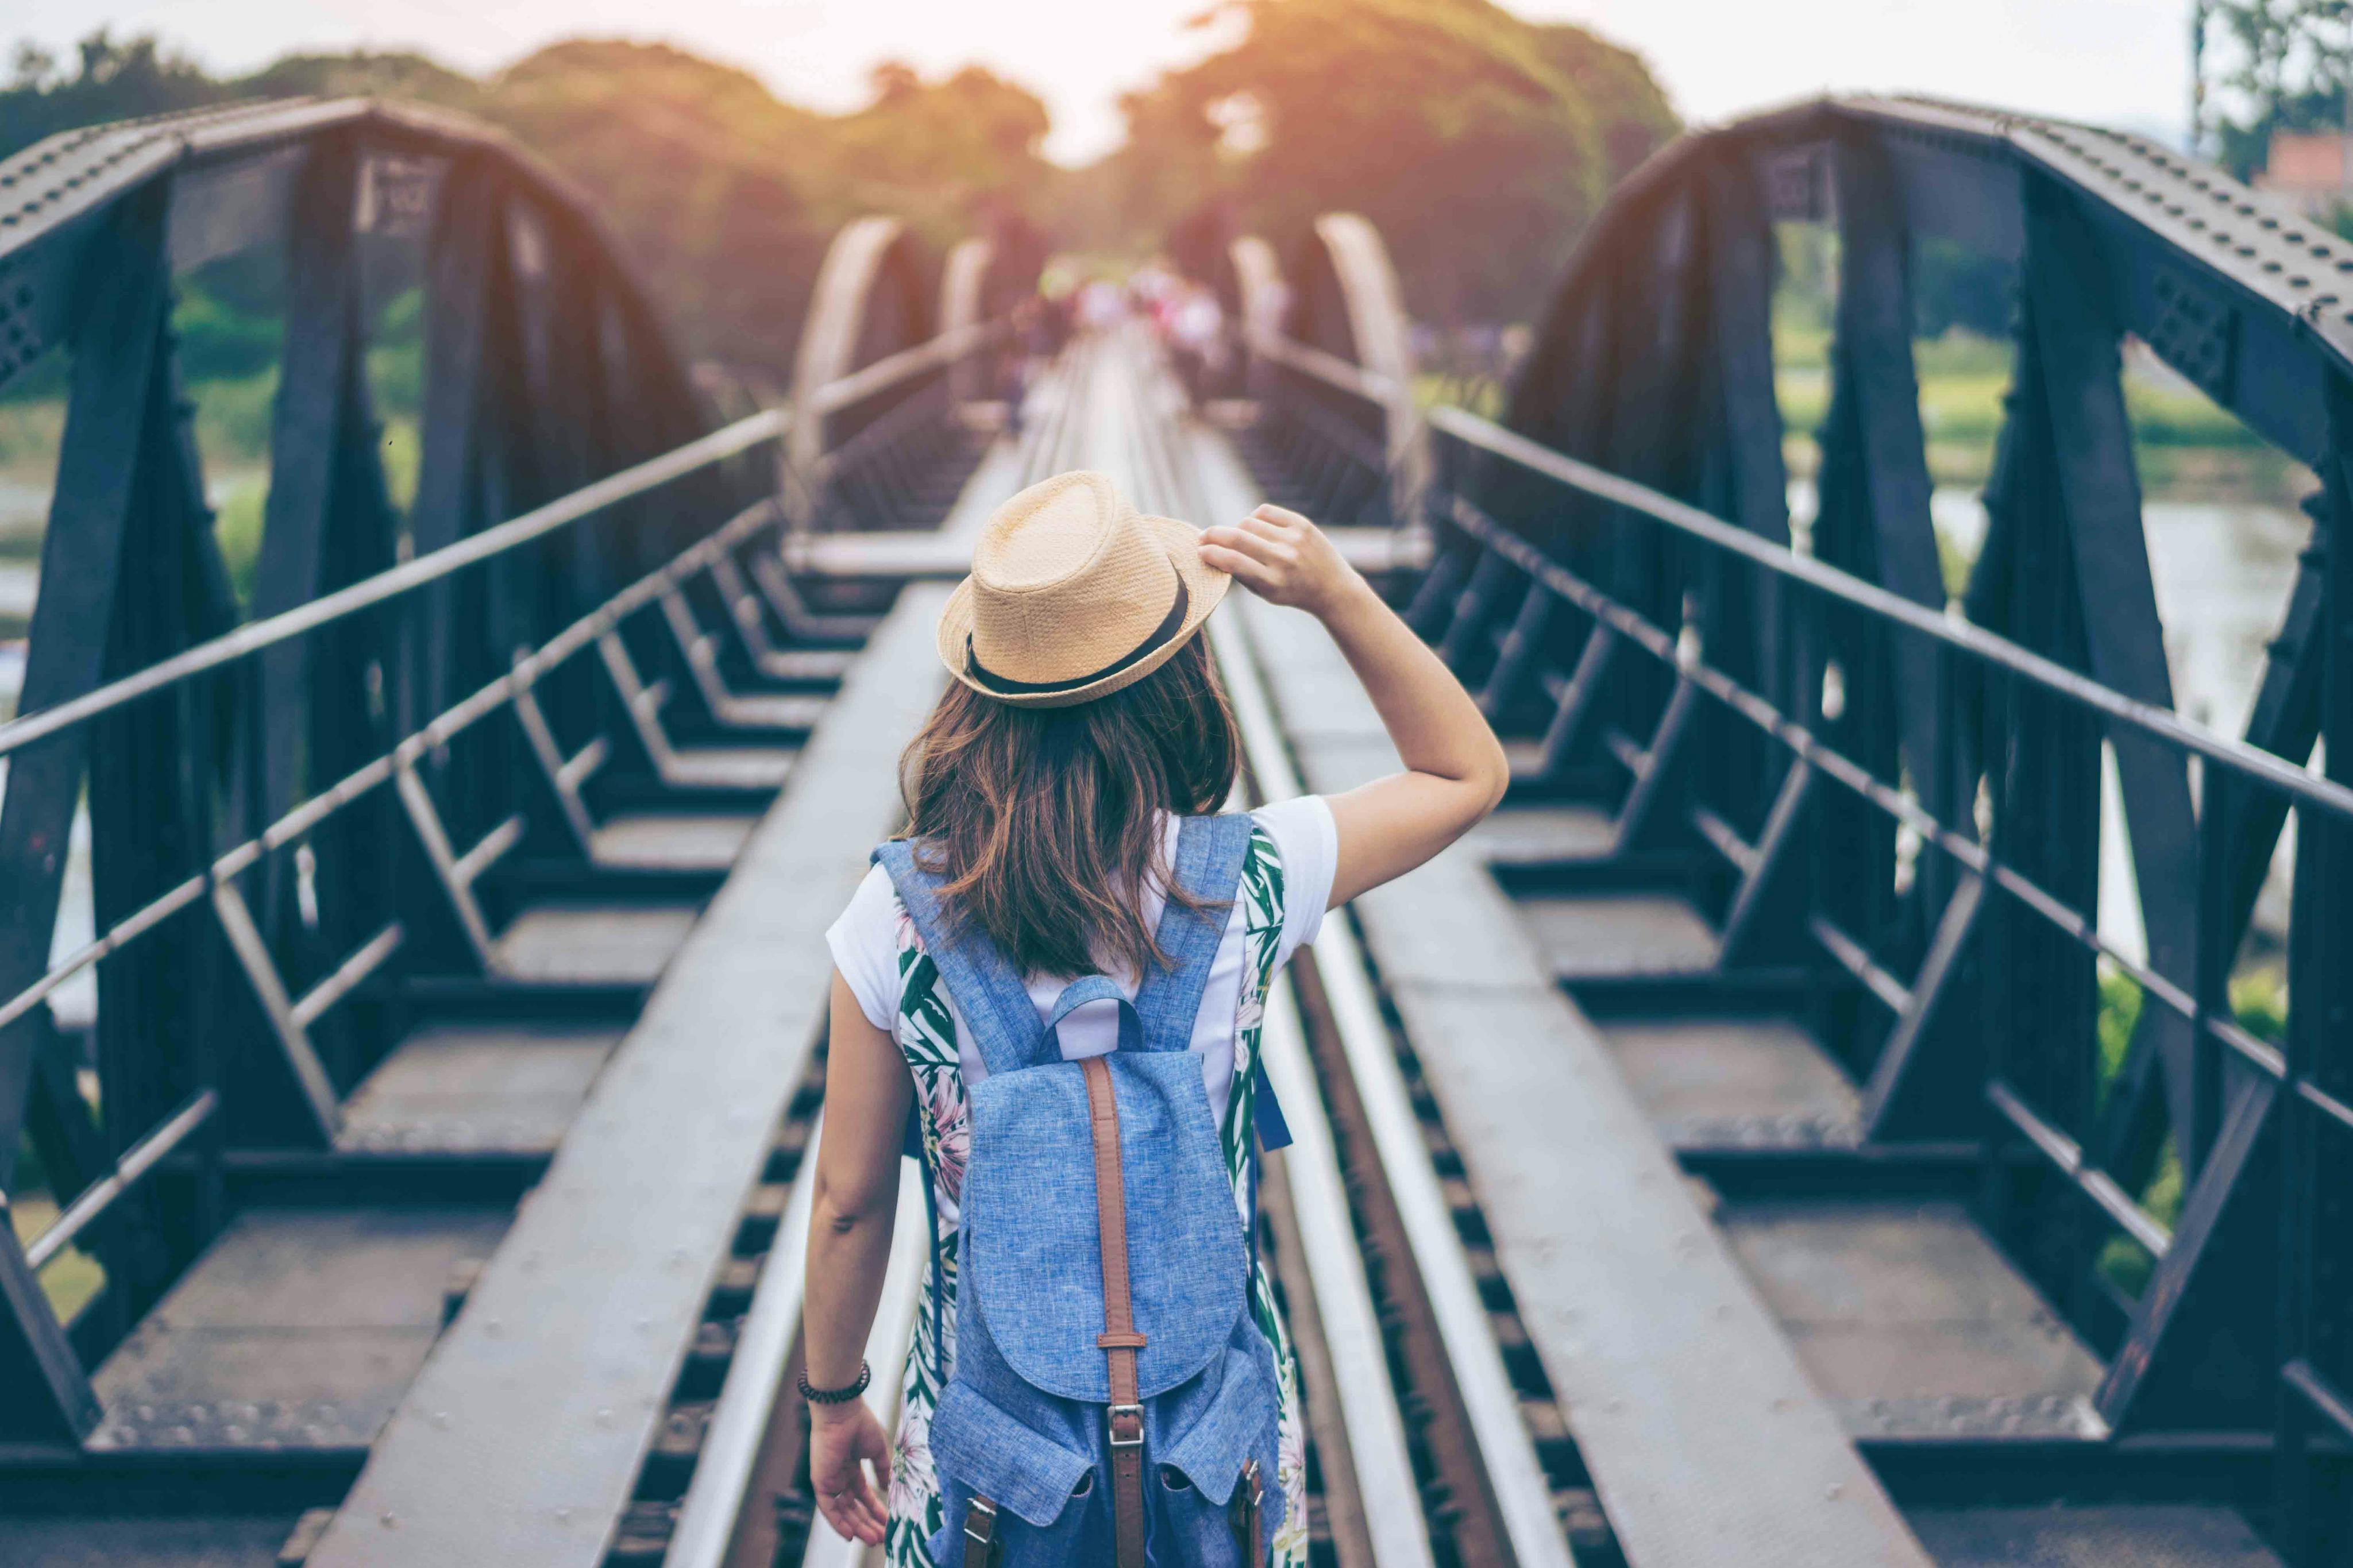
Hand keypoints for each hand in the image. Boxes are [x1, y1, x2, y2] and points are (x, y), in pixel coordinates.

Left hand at [808, 1398, 892, 1545]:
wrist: (842, 1411)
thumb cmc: (859, 1424)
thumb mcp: (877, 1451)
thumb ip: (882, 1470)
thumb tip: (887, 1487)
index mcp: (851, 1467)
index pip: (863, 1495)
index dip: (875, 1509)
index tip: (888, 1522)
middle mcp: (839, 1477)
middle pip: (854, 1507)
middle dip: (868, 1523)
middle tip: (883, 1537)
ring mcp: (829, 1480)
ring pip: (843, 1511)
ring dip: (857, 1527)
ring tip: (873, 1540)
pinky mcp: (820, 1482)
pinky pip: (828, 1509)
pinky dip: (838, 1523)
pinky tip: (851, 1535)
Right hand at [1199, 504, 1368, 620]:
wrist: (1332, 587)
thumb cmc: (1291, 591)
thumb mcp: (1265, 592)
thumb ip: (1240, 573)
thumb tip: (1212, 548)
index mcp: (1272, 582)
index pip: (1233, 562)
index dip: (1211, 553)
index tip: (1199, 551)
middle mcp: (1283, 560)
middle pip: (1237, 538)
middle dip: (1213, 535)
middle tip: (1202, 537)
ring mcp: (1294, 540)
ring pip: (1248, 522)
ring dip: (1236, 529)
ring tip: (1238, 538)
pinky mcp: (1302, 524)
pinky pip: (1265, 511)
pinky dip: (1254, 518)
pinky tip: (1256, 527)